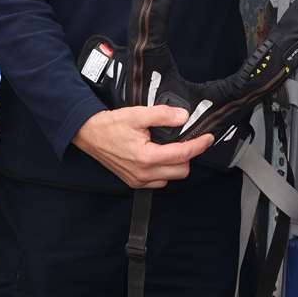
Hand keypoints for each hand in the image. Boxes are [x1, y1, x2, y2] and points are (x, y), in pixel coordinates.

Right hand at [73, 105, 215, 188]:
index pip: (183, 154)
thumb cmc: (110, 125)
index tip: (208, 138)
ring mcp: (138, 180)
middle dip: (187, 156)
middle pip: (181, 170)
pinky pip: (158, 182)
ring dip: (176, 164)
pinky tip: (159, 157)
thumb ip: (162, 115)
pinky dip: (164, 171)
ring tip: (171, 148)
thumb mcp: (137, 114)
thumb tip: (183, 117)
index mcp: (146, 157)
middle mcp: (143, 173)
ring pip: (171, 178)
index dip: (199, 145)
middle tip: (186, 141)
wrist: (89, 134)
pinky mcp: (133, 182)